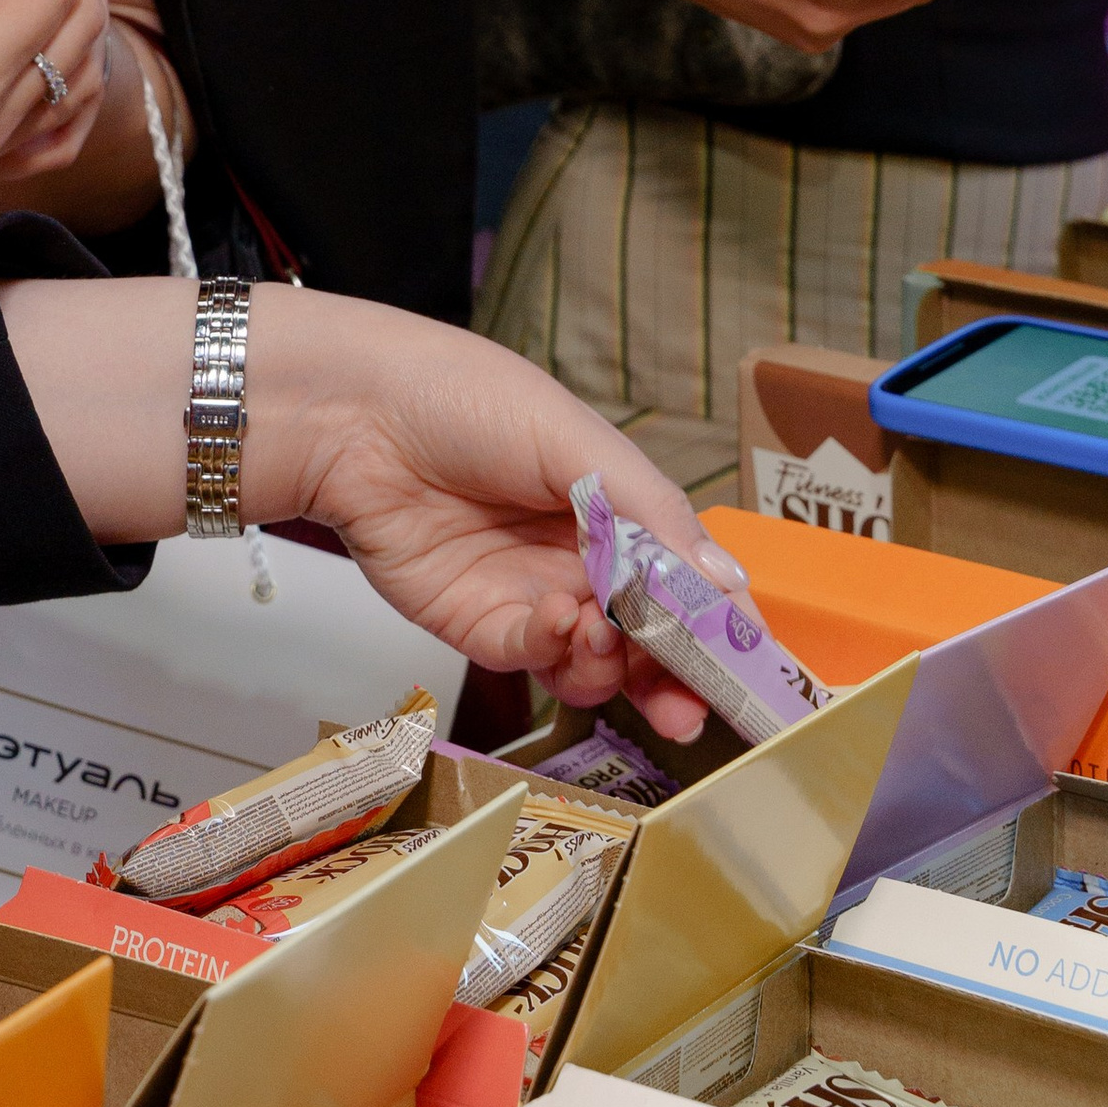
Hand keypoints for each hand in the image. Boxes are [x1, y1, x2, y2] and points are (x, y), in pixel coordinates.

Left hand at [0, 279, 745, 737]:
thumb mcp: (578, 444)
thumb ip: (653, 518)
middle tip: (695, 706)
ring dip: (618, 666)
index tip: (751, 668)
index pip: (688, 576)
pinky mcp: (485, 629)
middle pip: (652, 637)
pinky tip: (560, 622)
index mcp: (618, 506)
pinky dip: (562, 655)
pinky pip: (543, 663)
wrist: (356, 418)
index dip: (720, 625)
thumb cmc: (468, 400)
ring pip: (603, 664)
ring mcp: (536, 598)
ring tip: (607, 637)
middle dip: (679, 676)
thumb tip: (731, 586)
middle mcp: (584, 559)